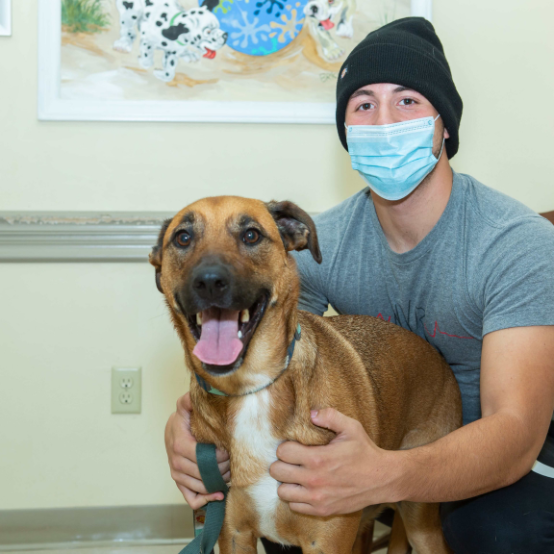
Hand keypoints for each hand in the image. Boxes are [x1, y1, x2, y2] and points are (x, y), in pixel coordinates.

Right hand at [165, 392, 230, 508]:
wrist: (173, 429)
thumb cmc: (184, 419)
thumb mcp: (185, 406)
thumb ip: (188, 400)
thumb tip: (192, 395)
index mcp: (178, 443)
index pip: (198, 456)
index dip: (215, 456)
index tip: (227, 450)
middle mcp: (175, 461)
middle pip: (200, 472)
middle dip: (220, 469)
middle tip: (233, 463)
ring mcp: (176, 473)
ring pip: (198, 486)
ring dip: (216, 483)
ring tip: (230, 476)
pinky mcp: (179, 481)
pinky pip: (190, 497)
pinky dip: (204, 499)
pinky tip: (218, 494)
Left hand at [269, 408, 401, 515]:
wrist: (382, 479)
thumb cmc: (365, 451)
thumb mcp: (351, 427)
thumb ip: (330, 416)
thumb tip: (311, 413)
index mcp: (318, 458)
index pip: (283, 452)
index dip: (286, 446)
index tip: (294, 446)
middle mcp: (314, 480)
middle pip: (277, 471)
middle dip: (282, 463)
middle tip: (292, 460)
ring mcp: (318, 497)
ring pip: (282, 491)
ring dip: (287, 482)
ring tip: (297, 475)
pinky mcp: (322, 509)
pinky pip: (295, 506)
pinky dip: (296, 497)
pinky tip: (306, 488)